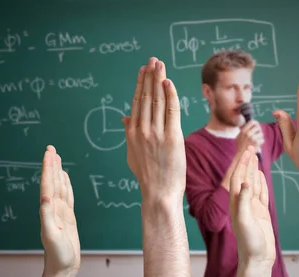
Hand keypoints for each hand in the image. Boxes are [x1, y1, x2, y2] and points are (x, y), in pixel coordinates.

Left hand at [40, 145, 79, 274]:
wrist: (62, 268)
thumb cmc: (57, 255)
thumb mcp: (52, 236)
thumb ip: (48, 216)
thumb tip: (46, 197)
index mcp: (48, 210)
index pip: (47, 184)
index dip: (48, 168)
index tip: (49, 152)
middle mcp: (52, 208)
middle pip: (52, 182)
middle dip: (51, 164)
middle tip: (51, 148)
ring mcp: (60, 212)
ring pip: (59, 187)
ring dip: (58, 172)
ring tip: (56, 158)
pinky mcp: (68, 217)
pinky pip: (67, 196)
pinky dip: (66, 185)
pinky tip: (65, 178)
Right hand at [122, 57, 184, 201]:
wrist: (159, 193)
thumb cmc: (148, 176)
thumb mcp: (133, 154)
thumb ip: (129, 134)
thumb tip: (125, 118)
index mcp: (132, 133)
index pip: (136, 103)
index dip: (140, 84)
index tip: (143, 70)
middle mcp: (142, 131)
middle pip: (146, 97)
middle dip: (149, 76)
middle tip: (153, 60)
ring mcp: (156, 134)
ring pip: (157, 100)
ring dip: (159, 80)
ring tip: (160, 65)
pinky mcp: (172, 138)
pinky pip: (171, 111)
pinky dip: (169, 95)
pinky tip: (168, 83)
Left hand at [229, 146, 275, 264]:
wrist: (257, 259)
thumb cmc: (249, 243)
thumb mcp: (245, 221)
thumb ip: (244, 202)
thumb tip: (244, 183)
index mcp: (236, 203)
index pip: (237, 178)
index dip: (241, 163)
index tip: (246, 151)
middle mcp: (242, 203)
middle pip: (244, 178)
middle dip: (246, 163)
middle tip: (250, 147)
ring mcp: (252, 208)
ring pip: (253, 184)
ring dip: (253, 170)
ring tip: (255, 157)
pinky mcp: (261, 213)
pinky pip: (261, 193)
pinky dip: (261, 183)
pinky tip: (260, 175)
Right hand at [236, 120, 263, 154]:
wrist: (242, 155)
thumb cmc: (241, 146)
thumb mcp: (239, 136)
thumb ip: (244, 130)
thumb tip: (253, 123)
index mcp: (243, 130)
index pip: (252, 122)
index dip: (256, 123)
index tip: (257, 125)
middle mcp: (247, 133)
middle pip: (258, 127)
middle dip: (259, 131)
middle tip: (258, 135)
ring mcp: (252, 137)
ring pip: (261, 134)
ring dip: (260, 138)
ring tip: (256, 142)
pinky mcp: (256, 142)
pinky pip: (262, 140)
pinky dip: (261, 143)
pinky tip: (257, 145)